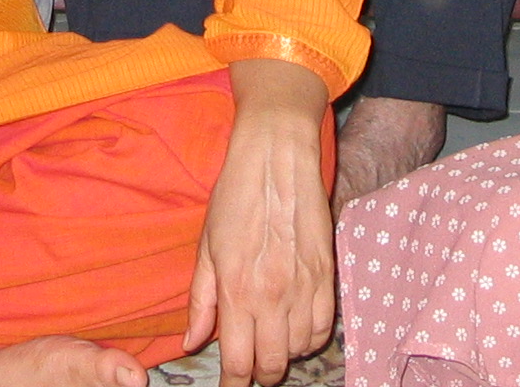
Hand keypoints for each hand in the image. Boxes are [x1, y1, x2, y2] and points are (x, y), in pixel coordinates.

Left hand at [185, 60, 334, 386]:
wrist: (277, 155)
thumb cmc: (235, 194)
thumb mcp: (206, 245)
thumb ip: (200, 300)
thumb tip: (192, 343)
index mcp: (236, 288)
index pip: (238, 362)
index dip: (233, 384)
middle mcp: (273, 294)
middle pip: (271, 365)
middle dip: (258, 374)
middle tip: (249, 365)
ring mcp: (304, 286)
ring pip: (299, 350)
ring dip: (283, 353)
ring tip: (270, 339)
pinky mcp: (327, 274)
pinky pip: (323, 328)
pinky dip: (310, 338)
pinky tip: (295, 327)